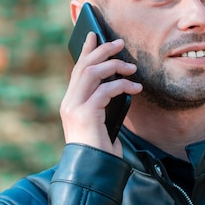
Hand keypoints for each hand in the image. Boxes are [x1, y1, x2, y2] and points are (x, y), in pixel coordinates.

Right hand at [60, 32, 141, 156]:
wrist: (93, 169)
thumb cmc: (100, 149)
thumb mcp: (101, 122)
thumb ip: (102, 104)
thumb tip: (118, 85)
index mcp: (71, 103)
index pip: (77, 70)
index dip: (86, 51)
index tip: (94, 35)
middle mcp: (69, 102)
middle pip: (84, 66)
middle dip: (102, 50)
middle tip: (120, 43)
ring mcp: (75, 107)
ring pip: (92, 73)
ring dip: (115, 66)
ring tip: (132, 67)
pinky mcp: (86, 113)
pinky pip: (106, 90)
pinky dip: (122, 85)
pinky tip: (135, 88)